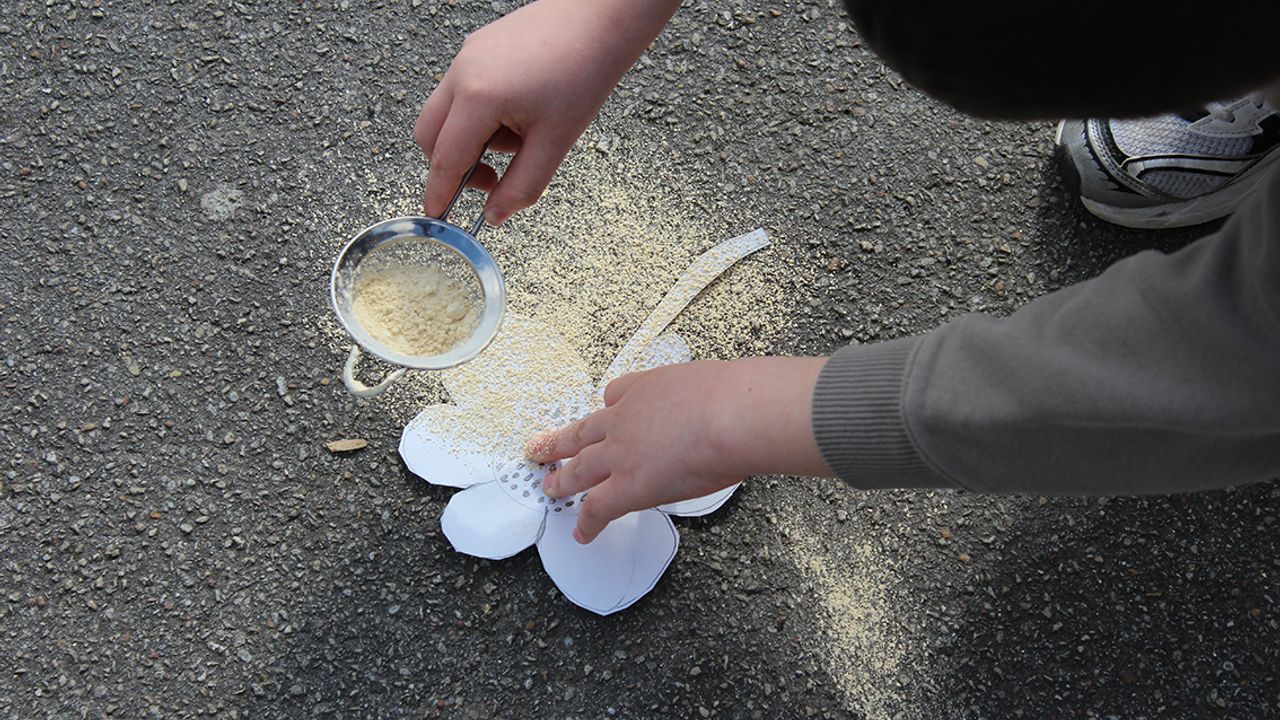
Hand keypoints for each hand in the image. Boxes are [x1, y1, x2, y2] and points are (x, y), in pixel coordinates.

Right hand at [414, 0, 679, 224]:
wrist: (599, 19)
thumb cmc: (583, 72)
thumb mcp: (555, 142)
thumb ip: (522, 186)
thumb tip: (495, 216)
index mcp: (478, 98)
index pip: (446, 159)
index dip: (440, 193)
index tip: (437, 217)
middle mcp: (461, 73)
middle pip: (430, 136)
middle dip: (452, 166)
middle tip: (493, 179)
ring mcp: (466, 56)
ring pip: (445, 113)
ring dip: (470, 138)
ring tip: (519, 137)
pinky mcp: (476, 47)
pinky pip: (461, 90)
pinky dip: (479, 113)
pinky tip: (520, 111)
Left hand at [525, 357, 831, 542]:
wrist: (732, 414)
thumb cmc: (738, 397)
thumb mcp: (718, 383)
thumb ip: (711, 395)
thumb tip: (737, 400)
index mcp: (646, 387)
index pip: (616, 395)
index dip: (609, 409)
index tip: (606, 412)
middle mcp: (623, 418)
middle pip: (582, 430)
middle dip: (560, 442)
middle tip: (540, 448)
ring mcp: (619, 452)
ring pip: (578, 467)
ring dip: (561, 480)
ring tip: (548, 489)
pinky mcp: (625, 485)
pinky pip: (595, 507)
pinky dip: (586, 522)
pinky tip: (581, 533)